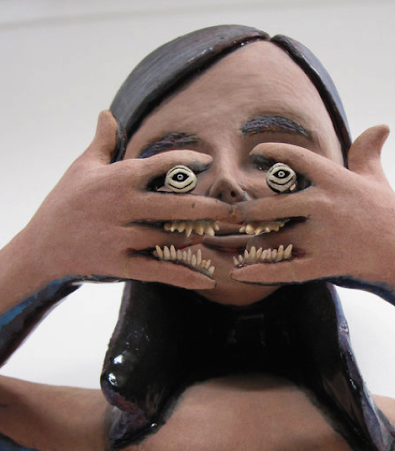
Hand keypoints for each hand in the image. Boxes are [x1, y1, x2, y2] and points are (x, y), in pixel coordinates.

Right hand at [19, 111, 232, 289]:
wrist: (42, 245)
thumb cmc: (64, 202)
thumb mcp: (82, 167)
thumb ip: (102, 142)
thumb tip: (106, 113)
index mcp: (118, 179)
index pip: (160, 165)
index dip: (187, 162)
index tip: (208, 161)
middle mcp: (123, 206)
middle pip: (175, 206)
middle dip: (209, 208)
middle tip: (237, 211)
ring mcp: (121, 237)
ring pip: (169, 237)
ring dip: (198, 238)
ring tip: (223, 236)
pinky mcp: (120, 264)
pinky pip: (158, 270)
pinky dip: (184, 275)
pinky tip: (207, 278)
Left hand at [231, 126, 394, 290]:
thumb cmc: (390, 216)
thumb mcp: (376, 181)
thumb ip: (367, 153)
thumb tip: (380, 127)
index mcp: (334, 181)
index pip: (296, 158)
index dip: (272, 153)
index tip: (257, 154)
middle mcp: (323, 205)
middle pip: (271, 205)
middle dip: (246, 210)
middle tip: (231, 212)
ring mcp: (321, 237)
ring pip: (272, 239)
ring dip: (248, 242)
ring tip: (232, 242)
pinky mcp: (322, 265)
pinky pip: (283, 270)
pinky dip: (259, 272)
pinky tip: (240, 271)